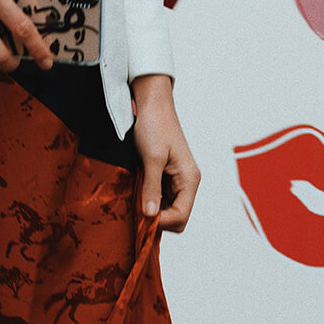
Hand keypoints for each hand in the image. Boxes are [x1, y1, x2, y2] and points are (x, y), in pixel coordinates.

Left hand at [131, 74, 199, 232]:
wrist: (151, 102)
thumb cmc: (155, 124)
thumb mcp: (151, 158)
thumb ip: (151, 188)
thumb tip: (150, 216)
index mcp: (189, 179)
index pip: (181, 216)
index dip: (161, 221)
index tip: (141, 217)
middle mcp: (185, 182)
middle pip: (175, 216)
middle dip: (156, 217)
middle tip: (135, 210)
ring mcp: (175, 178)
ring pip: (165, 207)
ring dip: (150, 207)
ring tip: (134, 198)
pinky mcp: (164, 174)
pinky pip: (158, 195)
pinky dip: (147, 196)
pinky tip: (135, 190)